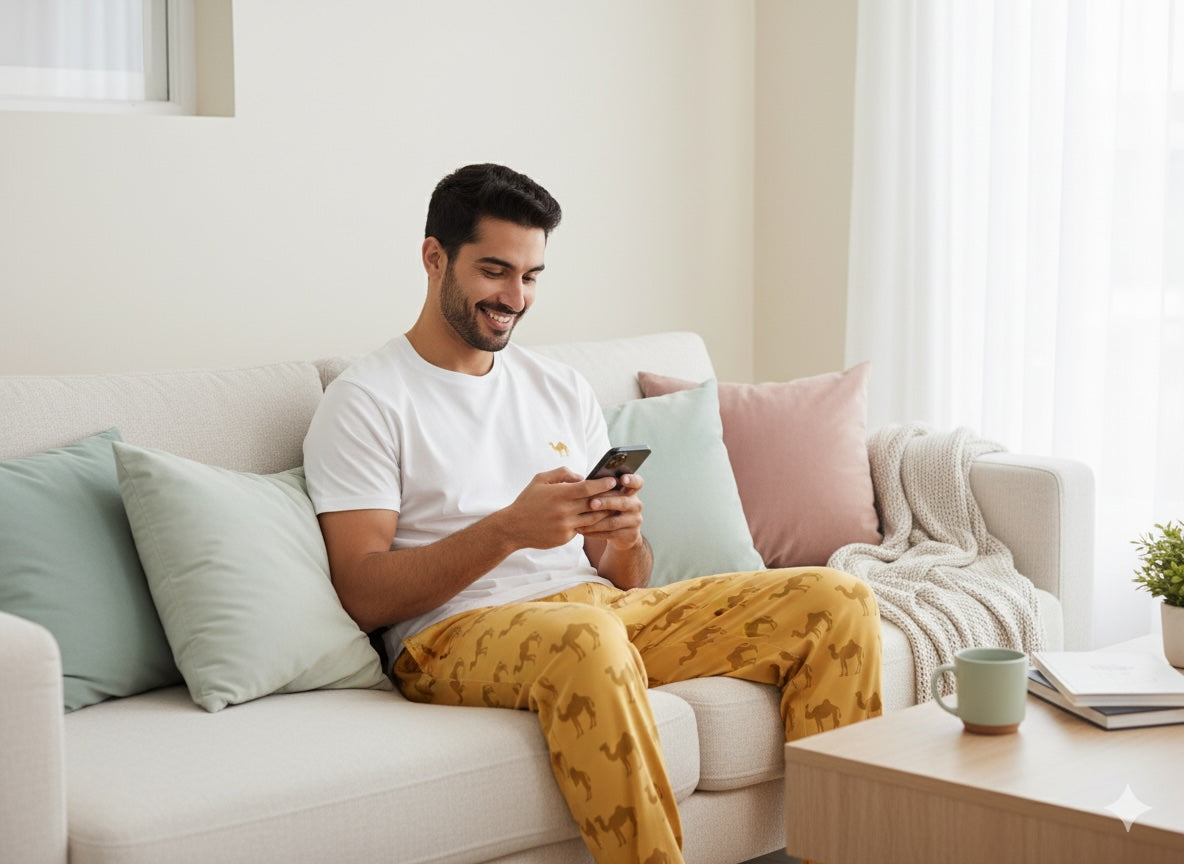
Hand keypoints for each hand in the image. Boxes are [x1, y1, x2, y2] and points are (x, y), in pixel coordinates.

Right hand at [498, 467, 619, 550]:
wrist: (513, 527)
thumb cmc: (527, 501)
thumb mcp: (540, 479)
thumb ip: (561, 474)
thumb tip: (581, 476)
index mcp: (559, 494)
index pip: (588, 488)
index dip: (603, 484)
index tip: (613, 480)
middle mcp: (564, 510)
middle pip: (595, 503)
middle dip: (609, 497)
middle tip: (620, 493)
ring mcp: (566, 526)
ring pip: (593, 519)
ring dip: (604, 513)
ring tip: (614, 506)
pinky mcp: (565, 538)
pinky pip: (583, 529)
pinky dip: (591, 524)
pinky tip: (598, 519)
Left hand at [580, 472, 644, 550]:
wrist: (622, 533)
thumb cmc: (610, 508)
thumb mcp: (611, 497)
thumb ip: (603, 489)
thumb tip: (584, 483)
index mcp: (631, 491)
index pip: (637, 482)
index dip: (632, 480)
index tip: (623, 479)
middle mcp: (636, 505)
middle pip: (622, 502)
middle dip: (606, 502)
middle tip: (591, 503)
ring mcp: (634, 521)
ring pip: (614, 522)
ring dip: (596, 522)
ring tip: (581, 522)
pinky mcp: (630, 535)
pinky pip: (610, 534)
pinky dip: (594, 533)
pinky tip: (582, 530)